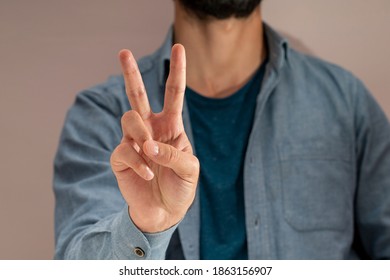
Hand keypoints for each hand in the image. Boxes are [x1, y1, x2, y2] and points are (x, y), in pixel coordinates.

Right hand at [110, 44, 198, 232]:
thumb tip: (148, 144)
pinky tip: (148, 175)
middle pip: (138, 95)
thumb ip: (173, 153)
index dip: (177, 71)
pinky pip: (124, 150)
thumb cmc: (180, 188)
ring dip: (140, 134)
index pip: (174, 93)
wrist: (164, 212)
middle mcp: (150, 129)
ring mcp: (133, 141)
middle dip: (131, 73)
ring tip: (150, 154)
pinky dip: (139, 163)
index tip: (179, 47)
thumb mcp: (190, 169)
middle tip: (124, 51)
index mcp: (170, 126)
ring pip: (129, 118)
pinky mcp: (120, 157)